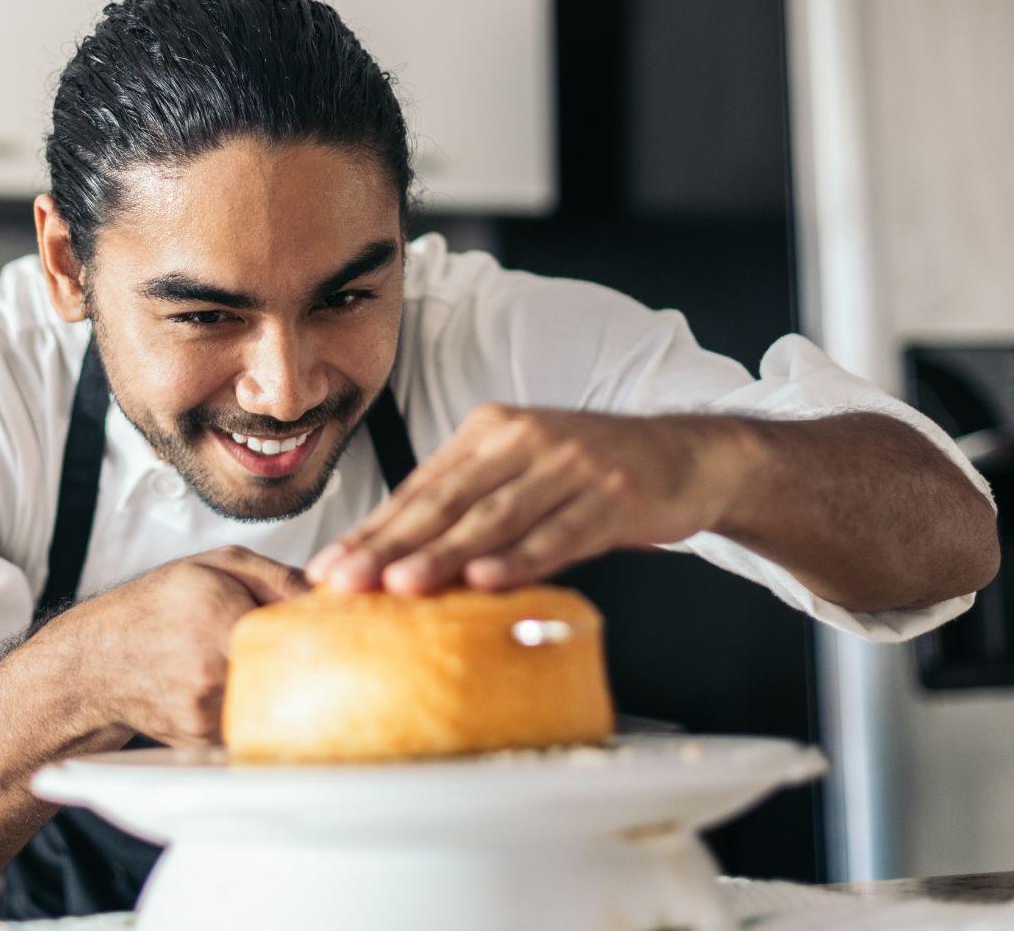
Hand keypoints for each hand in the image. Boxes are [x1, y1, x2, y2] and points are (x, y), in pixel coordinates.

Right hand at [55, 546, 307, 746]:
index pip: (299, 637)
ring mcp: (206, 712)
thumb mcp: (215, 565)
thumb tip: (328, 594)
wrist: (97, 662)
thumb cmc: (155, 607)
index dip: (325, 636)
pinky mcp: (202, 740)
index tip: (341, 635)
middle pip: (293, 676)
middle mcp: (212, 672)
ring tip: (272, 668)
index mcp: (220, 620)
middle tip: (318, 655)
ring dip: (282, 689)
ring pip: (273, 704)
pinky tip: (243, 690)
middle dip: (309, 666)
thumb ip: (276, 576)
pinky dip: (256, 709)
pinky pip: (249, 725)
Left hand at [305, 405, 755, 594]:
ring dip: (445, 554)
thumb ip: (469, 505)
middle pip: (444, 501)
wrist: (685, 454)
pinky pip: (559, 534)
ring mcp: (570, 464)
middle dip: (388, 545)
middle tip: (344, 582)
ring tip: (401, 585)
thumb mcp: (523, 472)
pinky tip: (487, 580)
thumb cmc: (590, 474)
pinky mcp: (613, 493)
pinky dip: (520, 559)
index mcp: (489, 429)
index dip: (371, 530)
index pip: (419, 488)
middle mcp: (523, 439)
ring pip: (494, 517)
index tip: (328, 568)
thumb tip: (398, 560)